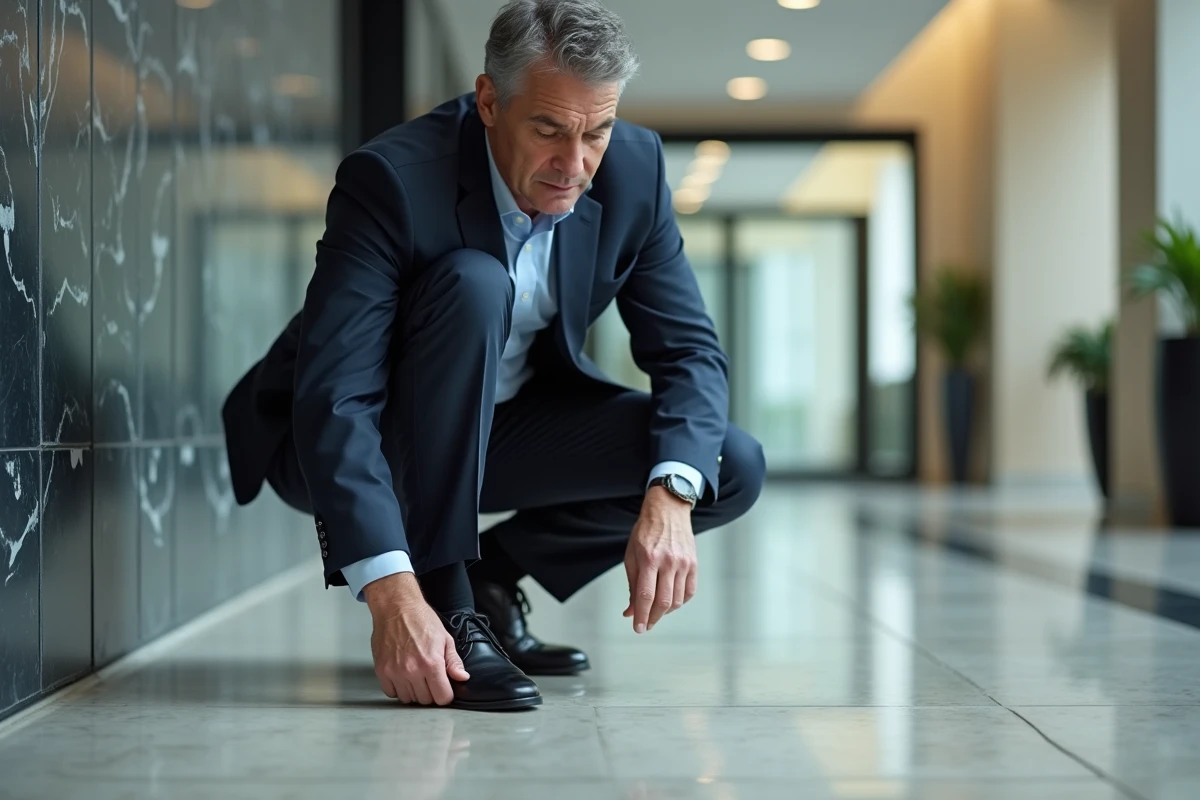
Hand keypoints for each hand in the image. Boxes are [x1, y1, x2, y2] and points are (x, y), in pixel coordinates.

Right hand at [363, 572, 469, 704]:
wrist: (396, 607)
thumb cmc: (421, 619)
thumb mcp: (444, 638)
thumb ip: (454, 661)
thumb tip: (462, 678)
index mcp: (432, 663)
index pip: (442, 697)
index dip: (446, 694)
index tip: (444, 687)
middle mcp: (412, 671)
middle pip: (425, 700)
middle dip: (430, 692)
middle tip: (429, 678)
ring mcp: (395, 672)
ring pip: (408, 699)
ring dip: (414, 691)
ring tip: (416, 675)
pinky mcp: (381, 670)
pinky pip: (391, 693)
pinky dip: (398, 688)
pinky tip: (402, 676)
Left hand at [622, 486, 697, 632]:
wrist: (668, 510)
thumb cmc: (646, 531)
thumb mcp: (632, 555)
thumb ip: (632, 584)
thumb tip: (631, 611)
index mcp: (649, 558)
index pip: (646, 595)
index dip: (641, 615)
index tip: (638, 628)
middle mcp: (668, 561)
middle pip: (663, 601)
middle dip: (653, 618)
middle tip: (646, 625)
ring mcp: (684, 563)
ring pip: (677, 600)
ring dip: (665, 611)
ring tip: (655, 611)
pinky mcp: (694, 564)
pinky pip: (689, 592)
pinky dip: (680, 602)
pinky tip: (671, 601)